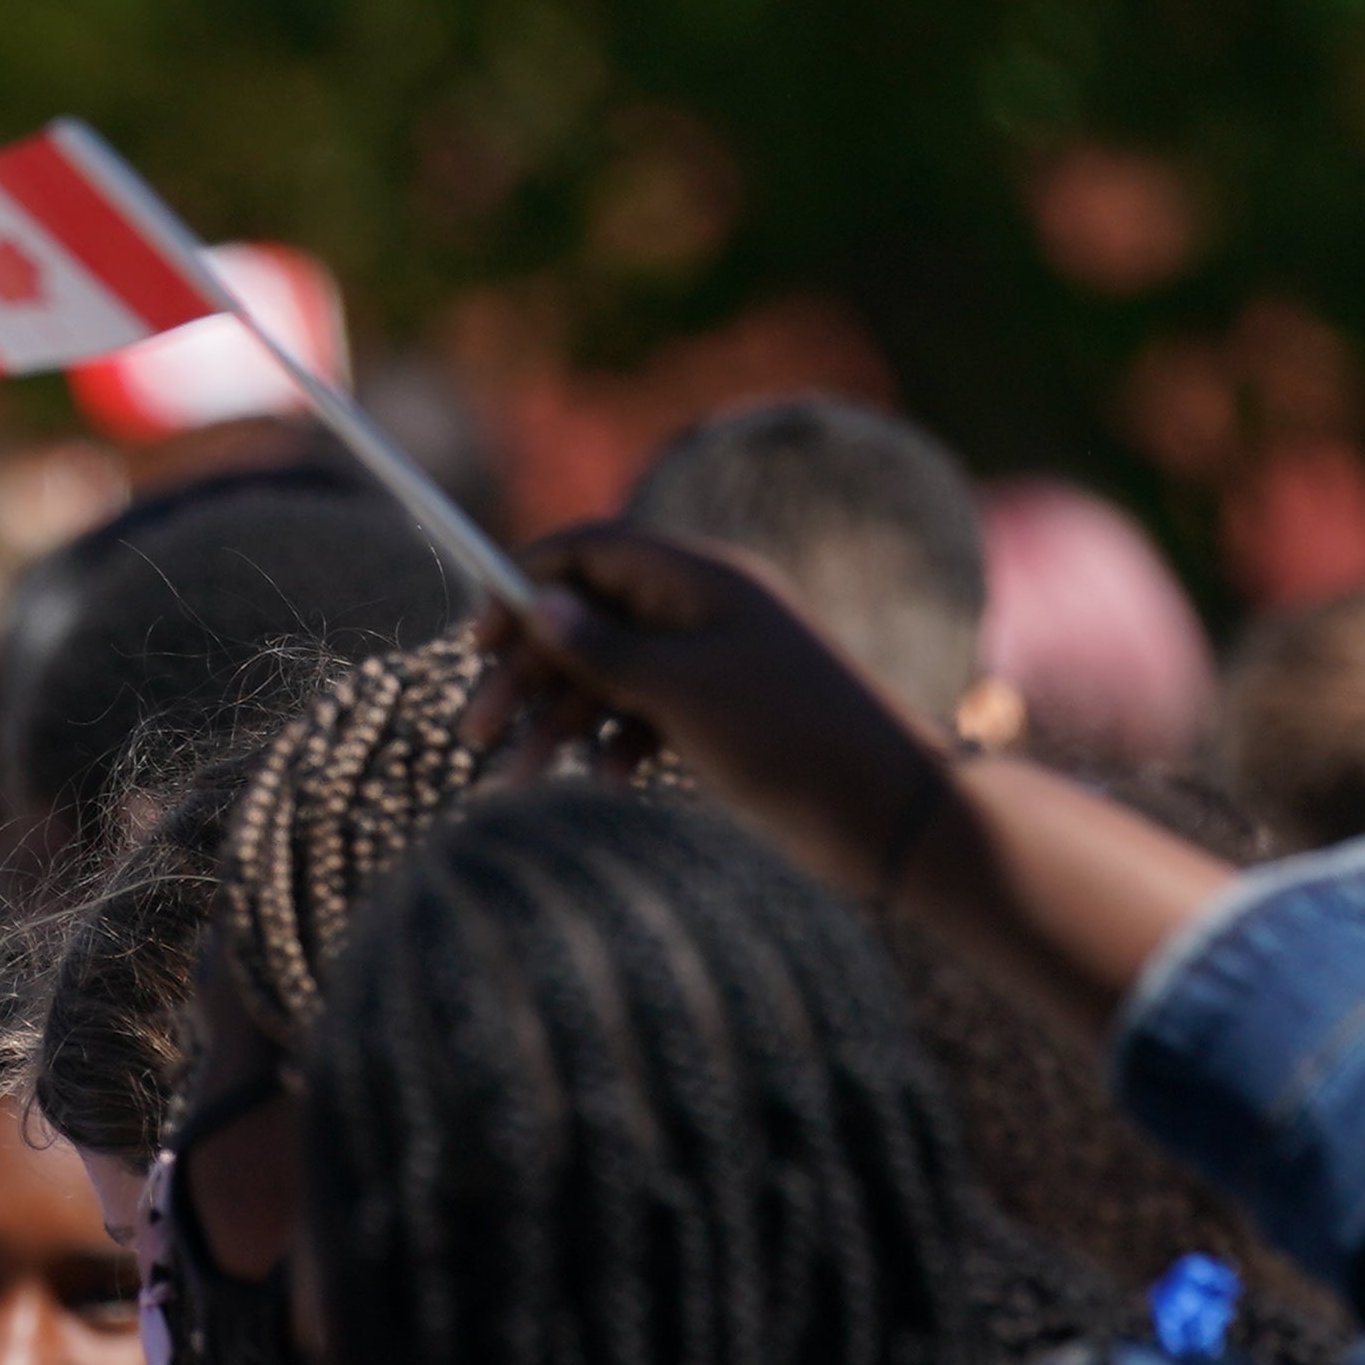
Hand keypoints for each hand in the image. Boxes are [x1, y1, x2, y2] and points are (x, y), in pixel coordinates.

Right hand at [466, 526, 944, 900]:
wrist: (888, 812)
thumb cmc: (790, 739)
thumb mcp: (684, 692)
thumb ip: (606, 649)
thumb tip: (543, 603)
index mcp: (700, 580)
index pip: (592, 551)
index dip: (527, 585)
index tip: (478, 640)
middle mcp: (704, 613)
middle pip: (589, 619)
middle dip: (530, 673)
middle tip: (477, 732)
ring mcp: (713, 668)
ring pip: (611, 677)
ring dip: (561, 723)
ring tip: (520, 781)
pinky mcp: (723, 721)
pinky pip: (646, 718)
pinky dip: (615, 747)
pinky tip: (609, 783)